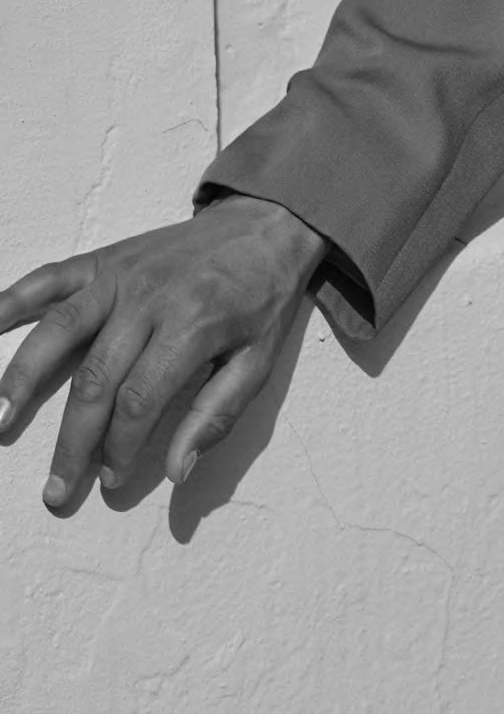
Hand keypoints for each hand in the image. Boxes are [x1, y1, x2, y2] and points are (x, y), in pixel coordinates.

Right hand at [0, 193, 328, 511]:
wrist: (267, 225)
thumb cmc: (262, 296)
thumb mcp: (259, 359)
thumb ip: (217, 414)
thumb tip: (176, 470)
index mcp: (192, 324)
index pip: (140, 399)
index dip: (120, 446)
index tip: (110, 480)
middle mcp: (148, 298)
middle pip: (95, 378)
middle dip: (72, 441)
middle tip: (56, 488)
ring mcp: (120, 275)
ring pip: (59, 330)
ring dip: (24, 376)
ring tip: (2, 419)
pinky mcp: (104, 259)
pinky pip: (50, 279)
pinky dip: (12, 301)